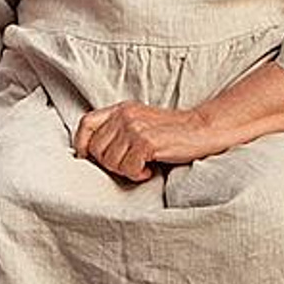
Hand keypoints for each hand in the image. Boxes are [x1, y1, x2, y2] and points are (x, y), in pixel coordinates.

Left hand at [73, 99, 213, 181]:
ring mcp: (134, 127)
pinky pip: (128, 168)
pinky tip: (150, 169)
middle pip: (96, 149)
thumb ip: (117, 130)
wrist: (201, 130)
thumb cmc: (171, 132)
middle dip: (110, 164)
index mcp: (120, 109)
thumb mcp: (139, 122)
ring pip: (110, 162)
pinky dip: (138, 175)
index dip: (82, 145)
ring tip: (143, 166)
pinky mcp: (145, 142)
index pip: (86, 124)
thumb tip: (91, 152)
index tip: (87, 159)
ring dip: (126, 171)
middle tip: (130, 165)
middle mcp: (124, 115)